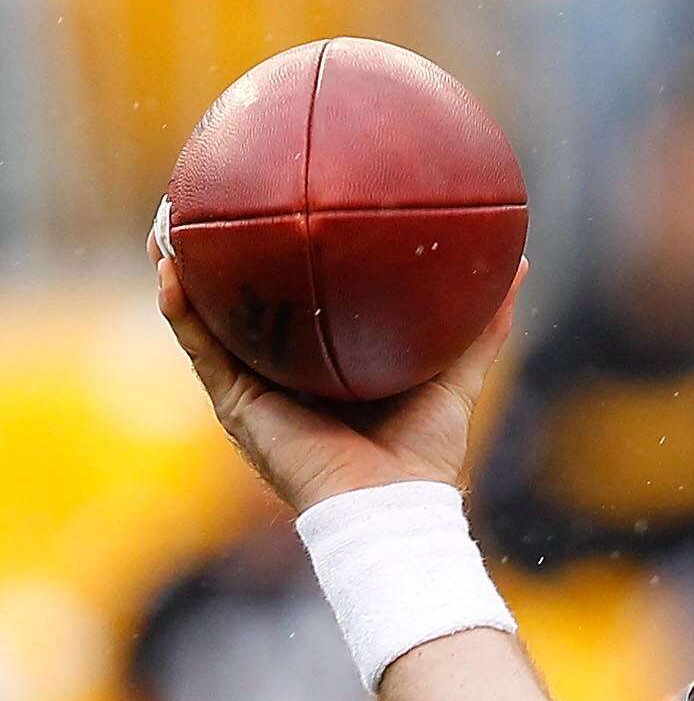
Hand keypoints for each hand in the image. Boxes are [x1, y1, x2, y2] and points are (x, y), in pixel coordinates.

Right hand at [153, 222, 522, 513]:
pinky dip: (180, 307)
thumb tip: (517, 264)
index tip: (283, 202)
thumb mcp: (457, 375)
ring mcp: (253, 384)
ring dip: (180, 265)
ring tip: (169, 219)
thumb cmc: (424, 452)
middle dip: (223, 251)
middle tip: (215, 196)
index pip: (299, 298)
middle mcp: (283, 369)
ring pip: (205, 314)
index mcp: (325, 361)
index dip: (286, 256)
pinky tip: (170, 267)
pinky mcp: (235, 403)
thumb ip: (483, 326)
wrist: (391, 505)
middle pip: (243, 298)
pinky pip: (198, 345)